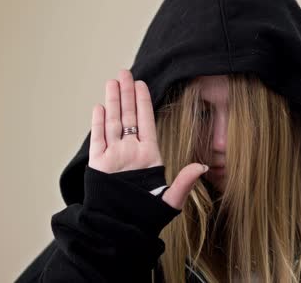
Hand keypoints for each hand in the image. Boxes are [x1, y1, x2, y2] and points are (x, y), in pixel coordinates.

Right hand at [88, 68, 208, 209]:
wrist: (121, 227)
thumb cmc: (146, 216)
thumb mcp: (170, 199)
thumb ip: (184, 181)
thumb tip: (202, 166)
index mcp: (148, 155)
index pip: (146, 122)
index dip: (144, 102)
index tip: (142, 84)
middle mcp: (130, 151)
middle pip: (128, 116)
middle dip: (126, 93)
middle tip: (125, 72)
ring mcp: (113, 156)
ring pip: (112, 122)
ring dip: (112, 102)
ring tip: (112, 82)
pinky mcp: (98, 164)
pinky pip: (98, 139)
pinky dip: (98, 123)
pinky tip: (100, 106)